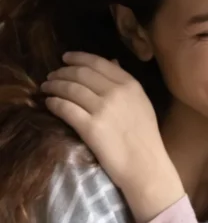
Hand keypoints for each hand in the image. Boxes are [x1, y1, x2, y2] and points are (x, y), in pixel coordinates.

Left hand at [42, 51, 184, 222]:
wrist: (145, 164)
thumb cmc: (145, 135)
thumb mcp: (141, 102)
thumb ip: (125, 81)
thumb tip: (111, 61)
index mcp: (130, 84)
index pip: (99, 63)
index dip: (78, 58)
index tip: (65, 58)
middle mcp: (116, 92)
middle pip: (81, 74)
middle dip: (62, 72)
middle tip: (51, 76)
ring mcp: (102, 109)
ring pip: (70, 89)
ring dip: (54, 86)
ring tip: (46, 88)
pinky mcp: (90, 127)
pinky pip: (65, 108)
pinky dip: (54, 103)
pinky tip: (49, 103)